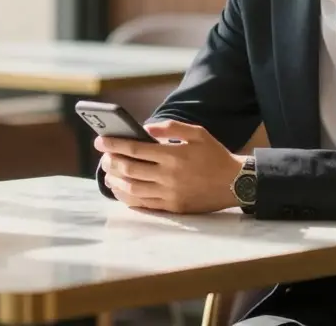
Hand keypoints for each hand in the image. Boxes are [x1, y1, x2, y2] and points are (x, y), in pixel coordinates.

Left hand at [95, 119, 244, 213]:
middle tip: (103, 156)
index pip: (135, 148)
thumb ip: (170, 127)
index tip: (100, 141)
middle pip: (129, 169)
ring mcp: (170, 194)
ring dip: (116, 181)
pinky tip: (121, 190)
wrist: (235, 183)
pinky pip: (144, 204)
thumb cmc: (214, 155)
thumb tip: (145, 128)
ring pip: (133, 189)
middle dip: (111, 162)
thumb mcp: (197, 133)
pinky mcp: (173, 207)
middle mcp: (169, 175)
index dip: (114, 144)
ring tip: (108, 173)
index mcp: (174, 154)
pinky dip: (127, 197)